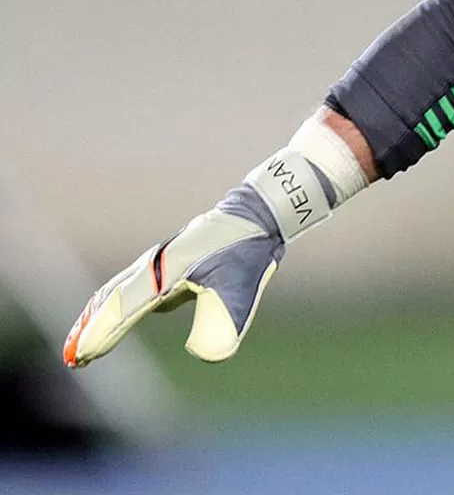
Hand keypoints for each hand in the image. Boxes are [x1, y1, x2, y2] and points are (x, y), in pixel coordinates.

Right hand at [64, 187, 283, 367]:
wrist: (258, 216)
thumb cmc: (247, 250)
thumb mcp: (240, 286)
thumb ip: (222, 320)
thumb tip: (204, 355)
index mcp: (166, 270)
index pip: (126, 306)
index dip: (103, 332)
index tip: (82, 356)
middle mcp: (155, 266)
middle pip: (113, 300)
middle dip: (91, 329)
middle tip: (73, 360)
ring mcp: (159, 264)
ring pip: (118, 293)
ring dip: (98, 318)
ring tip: (82, 346)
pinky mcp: (168, 267)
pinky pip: (133, 290)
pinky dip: (118, 307)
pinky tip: (119, 318)